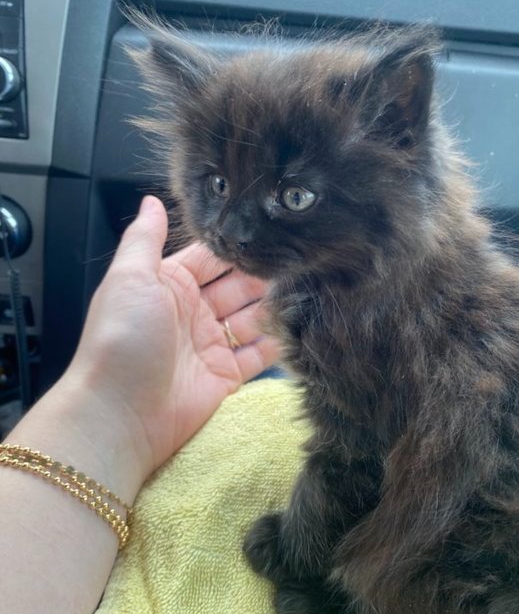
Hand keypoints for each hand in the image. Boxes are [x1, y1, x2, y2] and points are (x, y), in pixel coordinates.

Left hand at [63, 195, 278, 485]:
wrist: (121, 413)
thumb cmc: (122, 339)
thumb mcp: (129, 278)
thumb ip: (145, 238)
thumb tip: (151, 200)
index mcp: (169, 285)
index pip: (211, 257)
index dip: (237, 246)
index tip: (270, 233)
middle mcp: (192, 312)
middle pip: (237, 286)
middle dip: (263, 276)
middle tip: (295, 262)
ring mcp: (211, 345)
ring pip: (253, 318)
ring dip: (274, 306)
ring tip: (302, 291)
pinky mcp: (226, 376)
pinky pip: (258, 355)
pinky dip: (277, 343)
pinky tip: (299, 327)